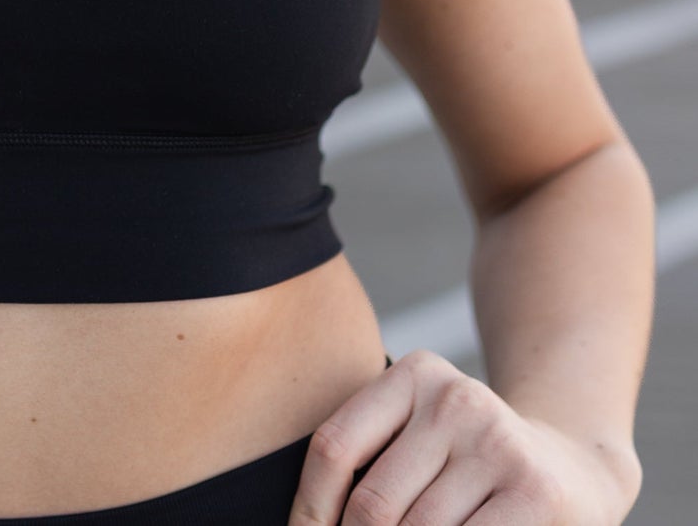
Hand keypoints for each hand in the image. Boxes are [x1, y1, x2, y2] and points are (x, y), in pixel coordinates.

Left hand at [286, 348, 637, 524]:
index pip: (335, 446)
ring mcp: (497, 443)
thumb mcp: (419, 434)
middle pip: (373, 502)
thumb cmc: (471, 461)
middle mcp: (454, 399)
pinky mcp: (533, 491)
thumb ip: (369, 462)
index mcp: (414, 375)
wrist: (574, 467)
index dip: (309, 509)